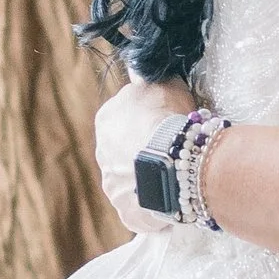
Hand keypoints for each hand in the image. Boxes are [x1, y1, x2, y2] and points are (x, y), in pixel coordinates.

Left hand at [95, 76, 197, 233]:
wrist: (169, 162)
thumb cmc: (165, 118)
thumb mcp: (162, 83)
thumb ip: (151, 80)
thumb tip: (145, 68)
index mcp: (106, 120)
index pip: (125, 118)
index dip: (149, 121)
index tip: (167, 125)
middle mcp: (102, 153)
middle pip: (126, 151)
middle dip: (145, 152)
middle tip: (172, 152)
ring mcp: (112, 185)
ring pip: (132, 180)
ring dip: (149, 179)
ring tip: (176, 178)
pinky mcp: (126, 210)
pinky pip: (142, 207)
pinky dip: (155, 204)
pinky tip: (172, 198)